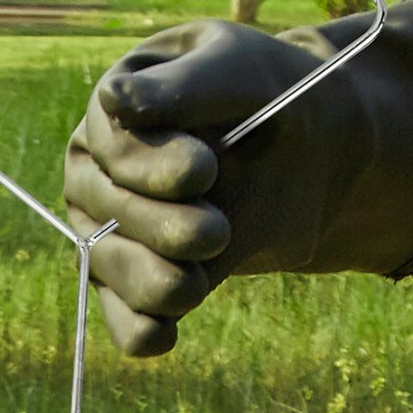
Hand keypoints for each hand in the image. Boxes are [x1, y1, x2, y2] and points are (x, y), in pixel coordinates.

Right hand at [64, 0, 412, 356]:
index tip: (206, 171)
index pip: (112, 147)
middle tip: (216, 233)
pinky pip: (123, 316)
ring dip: (150, 282)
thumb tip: (112, 98)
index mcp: (114, 111)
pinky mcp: (138, 282)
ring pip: (109, 265)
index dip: (150, 166)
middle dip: (160, 227)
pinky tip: (163, 338)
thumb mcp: (239, 73)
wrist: (312, 156)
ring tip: (194, 287)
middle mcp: (100, 173)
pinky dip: (138, 331)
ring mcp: (112, 231)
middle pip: (107, 210)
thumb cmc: (272, 99)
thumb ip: (181, 89)